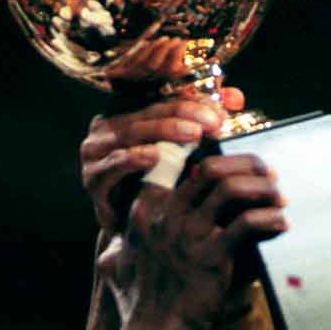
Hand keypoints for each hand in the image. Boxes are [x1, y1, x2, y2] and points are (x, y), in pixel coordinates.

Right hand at [80, 88, 245, 232]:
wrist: (136, 232)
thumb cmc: (160, 187)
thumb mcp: (186, 152)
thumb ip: (207, 120)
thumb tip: (237, 97)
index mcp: (129, 112)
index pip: (162, 99)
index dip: (193, 101)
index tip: (223, 111)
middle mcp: (109, 126)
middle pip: (149, 111)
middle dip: (184, 114)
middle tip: (212, 122)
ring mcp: (96, 152)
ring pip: (132, 133)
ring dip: (164, 132)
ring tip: (193, 135)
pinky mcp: (93, 178)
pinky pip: (113, 165)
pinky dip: (133, 159)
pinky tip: (154, 156)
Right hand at [97, 152, 286, 329]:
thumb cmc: (140, 307)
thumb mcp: (117, 271)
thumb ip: (118, 251)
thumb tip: (111, 247)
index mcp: (144, 210)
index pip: (181, 166)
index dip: (211, 158)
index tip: (233, 165)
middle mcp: (165, 215)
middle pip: (210, 167)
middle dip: (244, 165)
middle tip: (266, 173)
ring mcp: (188, 233)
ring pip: (231, 188)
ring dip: (260, 188)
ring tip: (278, 196)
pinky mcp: (212, 255)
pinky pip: (248, 223)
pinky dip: (269, 220)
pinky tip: (281, 224)